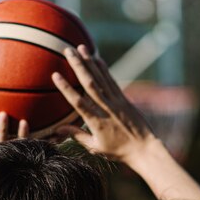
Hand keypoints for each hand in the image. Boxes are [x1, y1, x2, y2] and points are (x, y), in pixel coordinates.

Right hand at [51, 45, 154, 162]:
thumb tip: (58, 129)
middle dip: (78, 66)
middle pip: (89, 84)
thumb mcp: (95, 147)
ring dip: (90, 62)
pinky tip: (97, 59)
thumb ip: (77, 135)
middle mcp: (106, 109)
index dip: (66, 88)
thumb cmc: (118, 151)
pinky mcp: (124, 99)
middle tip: (67, 51)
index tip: (55, 75)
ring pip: (101, 79)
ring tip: (80, 47)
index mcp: (96, 122)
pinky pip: (112, 81)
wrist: (144, 149)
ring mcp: (116, 102)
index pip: (78, 102)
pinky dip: (104, 69)